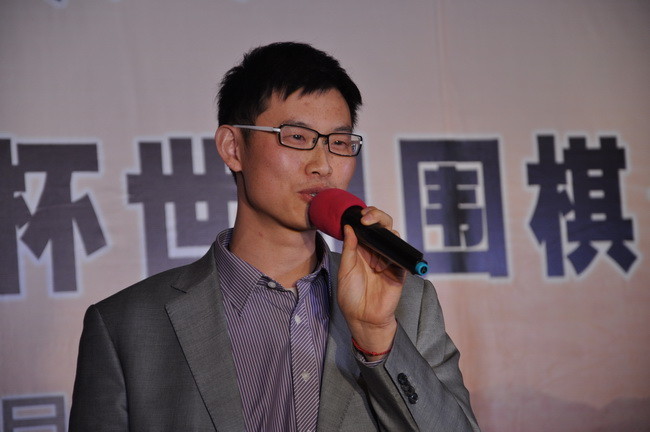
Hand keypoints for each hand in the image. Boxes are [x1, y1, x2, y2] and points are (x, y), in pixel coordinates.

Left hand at [337, 207, 406, 359]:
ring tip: (374, 241)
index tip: (360, 215)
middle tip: (367, 218)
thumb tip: (349, 227)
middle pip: (382, 227)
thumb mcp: (345, 270)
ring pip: (394, 237)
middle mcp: (376, 252)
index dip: (366, 217)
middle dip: (377, 217)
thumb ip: (349, 249)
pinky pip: (402, 255)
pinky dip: (397, 252)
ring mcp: (389, 260)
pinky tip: (386, 256)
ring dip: (385, 234)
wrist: (363, 318)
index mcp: (362, 250)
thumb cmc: (351, 295)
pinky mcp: (399, 270)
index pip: (367, 227)